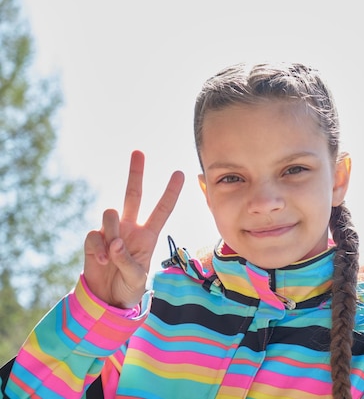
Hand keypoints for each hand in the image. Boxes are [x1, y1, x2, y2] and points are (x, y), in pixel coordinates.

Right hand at [83, 151, 184, 307]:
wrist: (107, 300)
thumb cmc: (129, 288)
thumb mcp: (137, 278)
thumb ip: (128, 261)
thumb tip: (114, 243)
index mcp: (148, 235)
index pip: (162, 209)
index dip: (171, 192)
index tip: (181, 173)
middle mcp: (130, 229)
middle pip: (133, 195)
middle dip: (136, 173)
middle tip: (138, 152)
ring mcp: (111, 233)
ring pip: (110, 214)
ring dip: (111, 230)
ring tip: (112, 254)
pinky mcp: (94, 242)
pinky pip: (94, 235)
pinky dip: (97, 248)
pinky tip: (101, 261)